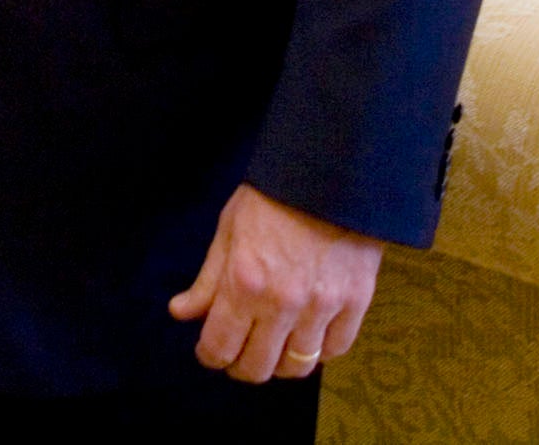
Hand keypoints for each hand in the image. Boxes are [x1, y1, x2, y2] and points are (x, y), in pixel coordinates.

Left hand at [167, 183, 383, 381]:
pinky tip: (308, 335)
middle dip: (242, 366)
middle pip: (258, 367)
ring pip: (298, 366)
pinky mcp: (356, 302)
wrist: (330, 172)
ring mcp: (322, 306)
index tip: (210, 352)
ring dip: (281, 363)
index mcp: (244, 283)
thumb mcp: (229, 231)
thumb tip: (181, 313)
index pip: (220, 347)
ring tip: (275, 347)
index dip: (210, 356)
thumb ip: (207, 280)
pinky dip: (320, 350)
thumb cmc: (272, 197)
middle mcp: (282, 303)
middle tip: (240, 354)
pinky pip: (335, 349)